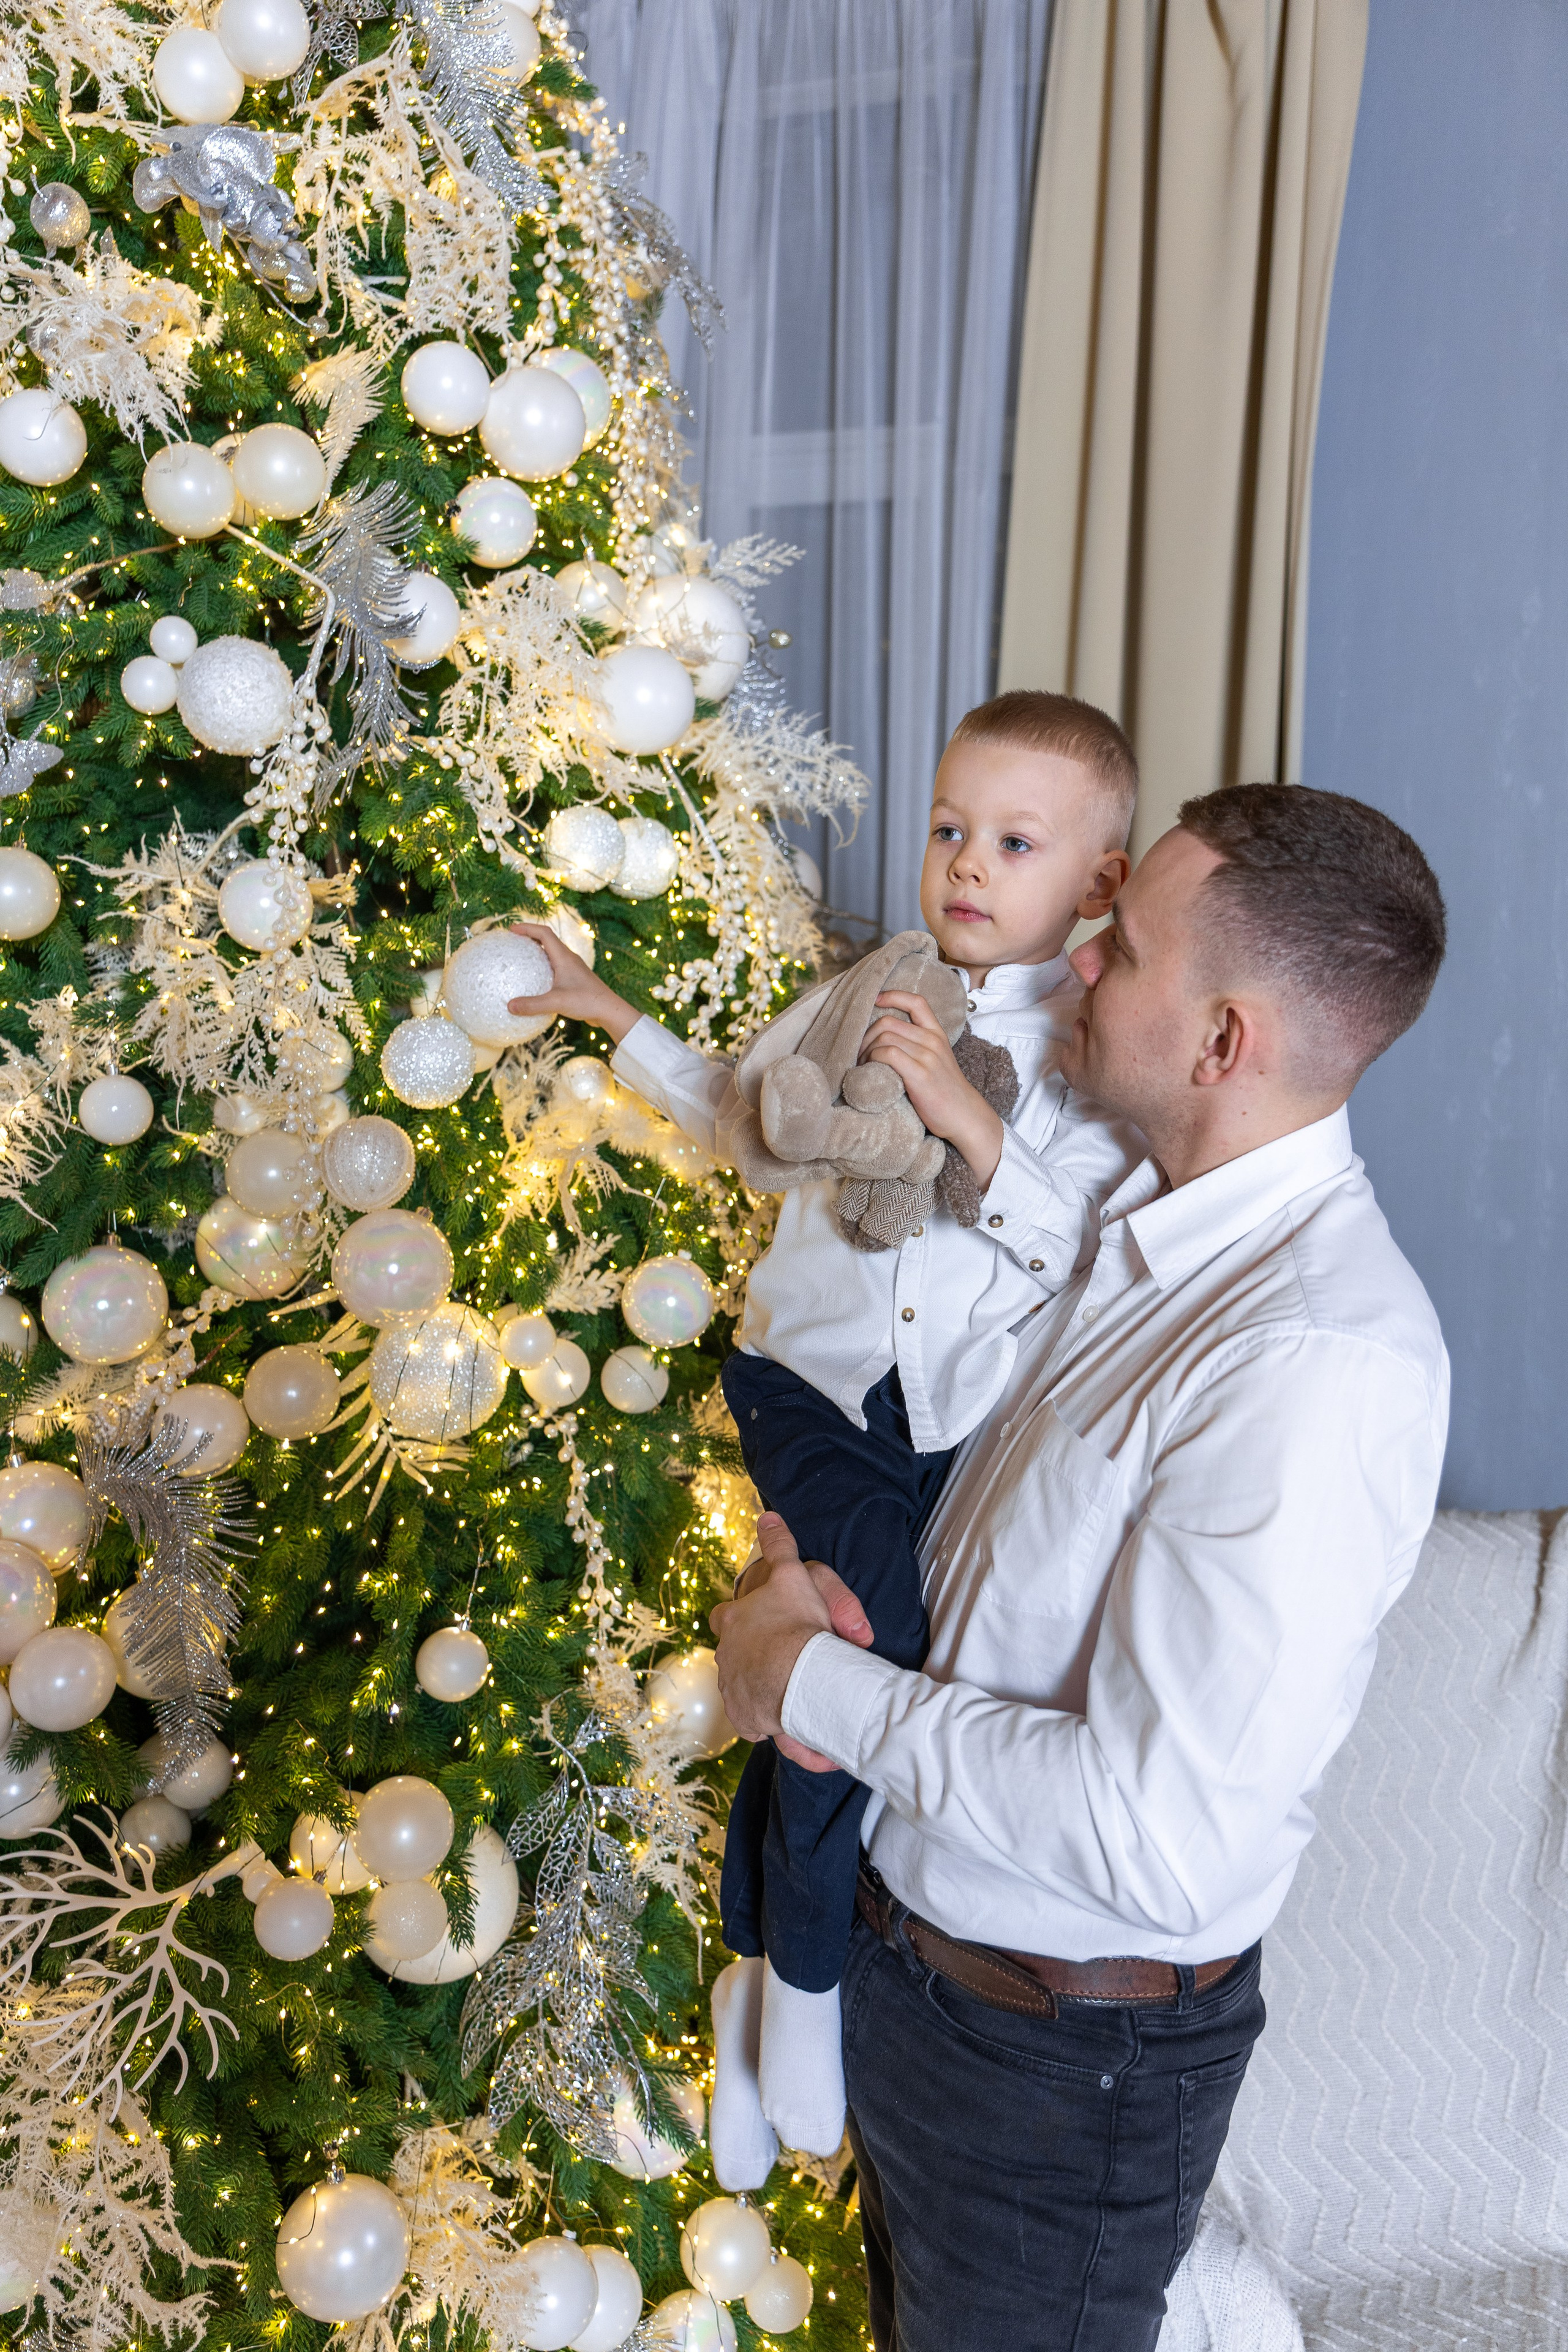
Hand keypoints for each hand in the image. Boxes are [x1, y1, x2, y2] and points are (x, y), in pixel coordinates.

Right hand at [505, 922, 642, 1042]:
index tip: (512, 930)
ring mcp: (572, 968)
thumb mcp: (557, 1003)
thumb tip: (509, 1006)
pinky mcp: (574, 979)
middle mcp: (569, 959)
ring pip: (552, 953)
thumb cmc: (587, 1002)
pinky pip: (555, 967)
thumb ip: (533, 1005)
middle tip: (513, 941)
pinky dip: (543, 966)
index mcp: (564, 957)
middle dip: (530, 936)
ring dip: (537, 951)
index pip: (544, 933)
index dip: (527, 928)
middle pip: (547, 939)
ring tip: (521, 958)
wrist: (610, 1010)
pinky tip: (535, 980)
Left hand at [711, 1514, 872, 1770]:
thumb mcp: (791, 1573)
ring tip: (796, 1694)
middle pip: (732, 1656)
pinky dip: (773, 1724)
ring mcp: (733, 1691)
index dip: (739, 1618)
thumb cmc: (797, 1623)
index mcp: (731, 1622)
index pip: (725, 1616)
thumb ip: (779, 1544)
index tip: (756, 1623)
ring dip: (764, 1691)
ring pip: (745, 1689)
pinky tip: (795, 1723)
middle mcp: (725, 1657)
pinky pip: (758, 1724)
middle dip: (751, 1659)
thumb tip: (767, 1517)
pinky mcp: (747, 1721)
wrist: (800, 1674)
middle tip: (782, 1661)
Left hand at [861, 989, 1004, 1187]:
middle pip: (888, 1022)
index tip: (875, 1000)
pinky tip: (870, 1070)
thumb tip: (886, 1040)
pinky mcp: (919, 1074)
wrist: (965, 1116)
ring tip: (862, 1064)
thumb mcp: (937, 1061)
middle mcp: (932, 1041)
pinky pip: (887, 1054)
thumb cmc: (945, 1092)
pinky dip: (872, 1059)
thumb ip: (919, 1046)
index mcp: (937, 1034)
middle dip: (866, 1035)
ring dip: (865, 1050)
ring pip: (884, 1037)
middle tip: (859, 1053)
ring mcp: (927, 1056)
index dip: (893, 996)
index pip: (916, 1002)